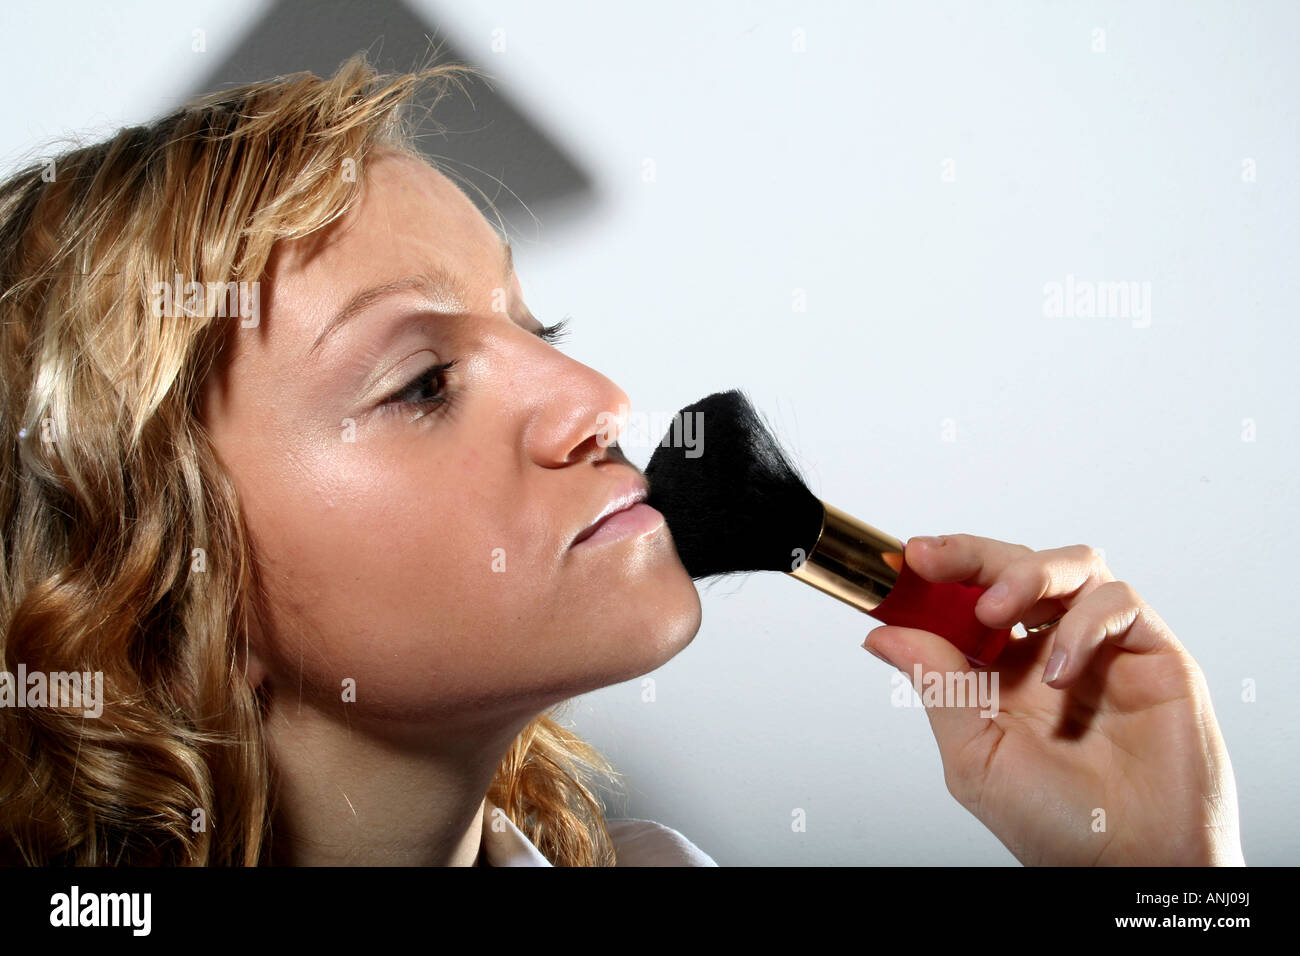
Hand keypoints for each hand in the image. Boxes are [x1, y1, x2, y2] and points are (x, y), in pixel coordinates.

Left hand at [863, 533, 1244, 865]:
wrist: (1132, 869)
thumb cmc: (1059, 827)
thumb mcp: (974, 755)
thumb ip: (937, 685)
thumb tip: (883, 635)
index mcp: (1004, 671)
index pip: (968, 596)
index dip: (936, 573)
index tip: (902, 561)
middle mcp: (1052, 650)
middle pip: (1015, 566)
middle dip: (969, 554)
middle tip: (931, 558)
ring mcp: (1105, 648)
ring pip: (1072, 567)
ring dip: (1025, 574)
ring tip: (994, 610)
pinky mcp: (1154, 654)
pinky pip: (1118, 603)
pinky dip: (1083, 622)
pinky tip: (1060, 668)